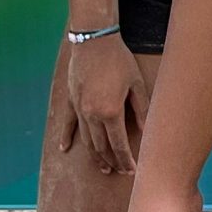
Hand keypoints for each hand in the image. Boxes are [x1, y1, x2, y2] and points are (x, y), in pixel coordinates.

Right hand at [57, 33, 144, 175]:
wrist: (94, 41)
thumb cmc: (119, 60)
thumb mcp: (136, 84)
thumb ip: (141, 109)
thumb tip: (146, 130)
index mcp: (110, 112)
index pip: (119, 144)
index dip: (126, 159)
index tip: (132, 170)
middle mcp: (92, 115)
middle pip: (101, 146)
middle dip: (112, 161)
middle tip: (120, 171)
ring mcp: (79, 109)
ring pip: (86, 140)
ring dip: (94, 155)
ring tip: (103, 166)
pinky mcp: (71, 100)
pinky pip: (68, 123)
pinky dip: (67, 137)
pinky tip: (65, 149)